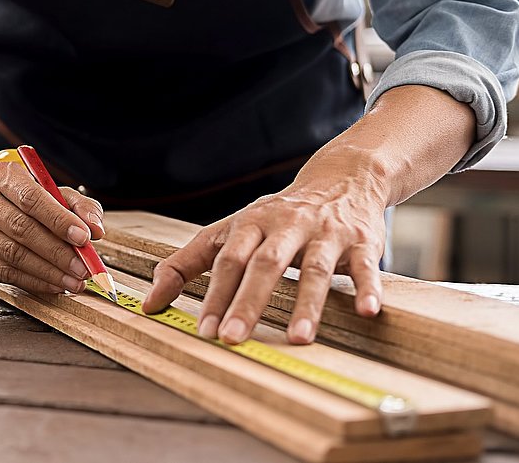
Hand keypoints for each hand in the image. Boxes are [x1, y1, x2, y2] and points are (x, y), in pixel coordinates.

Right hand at [0, 161, 105, 294]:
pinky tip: (55, 284)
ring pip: (14, 255)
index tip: (84, 238)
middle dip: (58, 252)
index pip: (31, 198)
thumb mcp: (50, 192)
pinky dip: (35, 282)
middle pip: (22, 229)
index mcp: (0, 176)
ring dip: (49, 271)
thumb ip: (78, 205)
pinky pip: (6, 273)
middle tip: (83, 267)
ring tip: (74, 280)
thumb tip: (96, 229)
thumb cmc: (21, 200)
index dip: (59, 220)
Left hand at [142, 148, 389, 344]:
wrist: (342, 179)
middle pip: (265, 264)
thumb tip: (149, 303)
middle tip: (233, 339)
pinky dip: (369, 289)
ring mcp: (326, 234)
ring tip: (297, 338)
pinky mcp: (363, 243)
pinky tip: (369, 311)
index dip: (215, 295)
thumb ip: (187, 264)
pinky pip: (366, 267)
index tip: (203, 330)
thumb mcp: (230, 231)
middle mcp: (287, 226)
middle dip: (248, 302)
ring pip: (315, 269)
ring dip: (307, 304)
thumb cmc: (275, 217)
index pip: (227, 260)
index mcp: (250, 224)